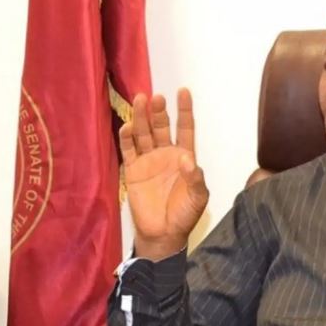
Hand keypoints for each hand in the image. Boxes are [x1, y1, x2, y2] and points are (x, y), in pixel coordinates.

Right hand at [120, 89, 208, 260]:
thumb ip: (195, 178)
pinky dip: (127, 138)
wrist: (163, 234)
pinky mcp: (133, 170)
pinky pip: (129, 150)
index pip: (185, 128)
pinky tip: (128, 126)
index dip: (184, 110)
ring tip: (140, 100)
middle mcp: (165, 154)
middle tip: (156, 97)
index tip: (183, 91)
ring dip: (142, 118)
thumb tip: (187, 159)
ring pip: (144, 134)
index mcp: (184, 157)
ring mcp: (148, 160)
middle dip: (158, 112)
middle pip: (161, 127)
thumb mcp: (198, 197)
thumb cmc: (184, 214)